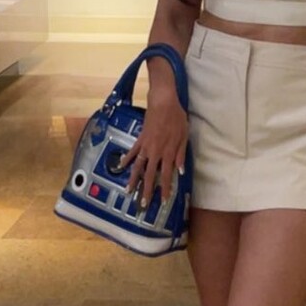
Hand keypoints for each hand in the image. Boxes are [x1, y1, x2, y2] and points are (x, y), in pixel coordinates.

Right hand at [115, 92, 188, 208]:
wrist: (163, 102)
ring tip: (128, 191)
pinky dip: (126, 159)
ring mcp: (146, 146)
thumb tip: (180, 171)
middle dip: (146, 190)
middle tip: (143, 203)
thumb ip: (180, 154)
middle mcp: (155, 152)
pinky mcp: (140, 139)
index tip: (163, 201)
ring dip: (133, 179)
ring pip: (138, 166)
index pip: (166, 176)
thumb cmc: (177, 117)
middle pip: (149, 175)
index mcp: (168, 153)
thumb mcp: (184, 136)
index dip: (165, 189)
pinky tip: (121, 166)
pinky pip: (132, 152)